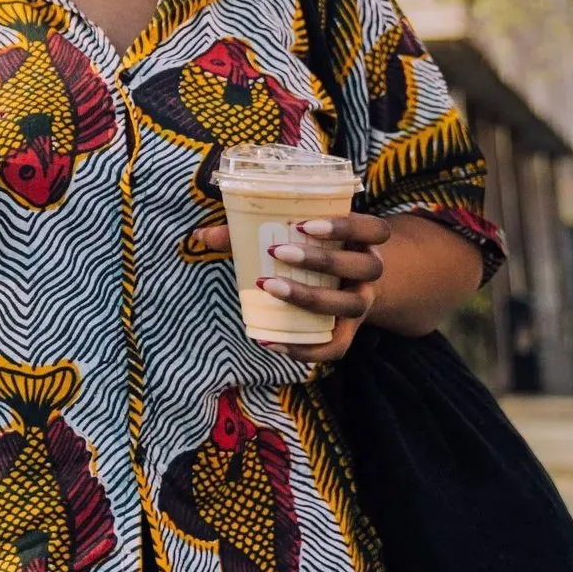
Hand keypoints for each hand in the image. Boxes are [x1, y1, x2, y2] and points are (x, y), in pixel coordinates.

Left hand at [192, 213, 391, 362]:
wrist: (348, 281)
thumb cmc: (312, 249)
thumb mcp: (294, 235)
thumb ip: (249, 231)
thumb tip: (200, 235)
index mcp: (362, 239)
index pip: (372, 229)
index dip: (345, 226)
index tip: (304, 224)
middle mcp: (370, 270)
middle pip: (364, 267)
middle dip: (321, 260)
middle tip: (278, 251)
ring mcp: (363, 302)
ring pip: (351, 305)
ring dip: (311, 297)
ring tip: (270, 286)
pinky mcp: (351, 332)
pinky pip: (337, 347)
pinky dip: (306, 347)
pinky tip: (272, 340)